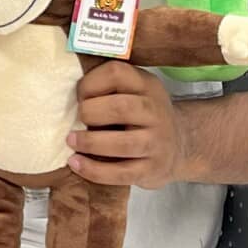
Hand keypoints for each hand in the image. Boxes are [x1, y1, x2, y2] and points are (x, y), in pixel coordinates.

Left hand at [66, 61, 184, 188]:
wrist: (181, 145)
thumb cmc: (142, 114)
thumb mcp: (135, 90)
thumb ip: (109, 86)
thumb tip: (67, 94)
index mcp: (147, 85)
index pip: (116, 73)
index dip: (90, 83)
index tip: (79, 95)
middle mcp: (155, 112)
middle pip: (120, 108)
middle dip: (90, 112)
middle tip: (77, 118)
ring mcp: (157, 143)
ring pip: (121, 143)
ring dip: (89, 142)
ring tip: (71, 140)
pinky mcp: (152, 170)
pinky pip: (121, 173)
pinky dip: (94, 170)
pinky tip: (75, 163)